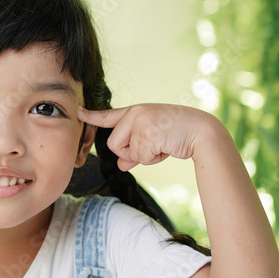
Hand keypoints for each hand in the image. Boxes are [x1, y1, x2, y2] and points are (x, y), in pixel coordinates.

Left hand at [78, 104, 212, 170]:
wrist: (201, 132)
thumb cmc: (178, 135)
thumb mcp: (153, 141)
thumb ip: (134, 151)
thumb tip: (121, 166)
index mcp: (135, 112)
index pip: (109, 116)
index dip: (91, 116)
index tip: (77, 112)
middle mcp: (135, 114)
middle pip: (114, 145)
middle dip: (129, 153)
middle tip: (152, 147)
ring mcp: (140, 122)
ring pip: (126, 153)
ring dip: (143, 156)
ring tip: (162, 144)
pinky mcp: (147, 132)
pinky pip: (140, 157)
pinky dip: (153, 159)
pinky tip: (166, 147)